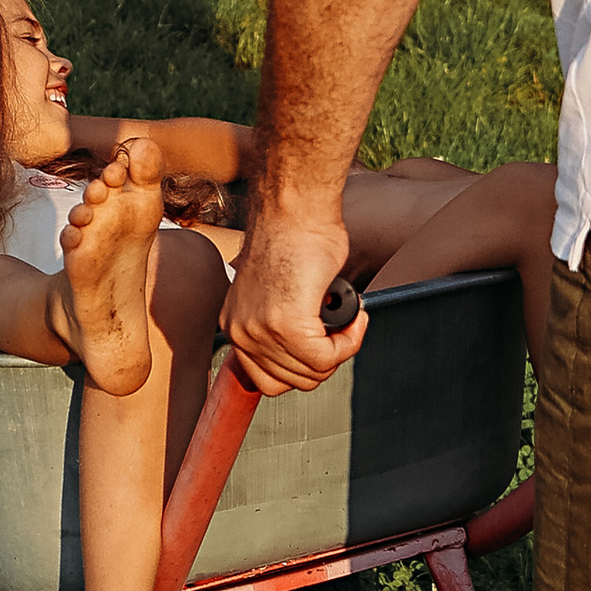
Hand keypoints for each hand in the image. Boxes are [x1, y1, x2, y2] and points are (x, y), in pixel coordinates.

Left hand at [226, 211, 363, 395]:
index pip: (267, 378)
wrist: (297, 208)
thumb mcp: (276, 293)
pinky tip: (356, 318)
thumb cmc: (296, 237)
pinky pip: (328, 357)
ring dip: (342, 349)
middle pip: (293, 381)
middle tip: (342, 331)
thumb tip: (307, 349)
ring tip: (350, 318)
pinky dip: (351, 341)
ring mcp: (262, 331)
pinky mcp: (288, 326)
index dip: (303, 367)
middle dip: (326, 360)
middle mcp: (241, 332)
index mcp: (234, 324)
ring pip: (314, 372)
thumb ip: (282, 325)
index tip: (323, 347)